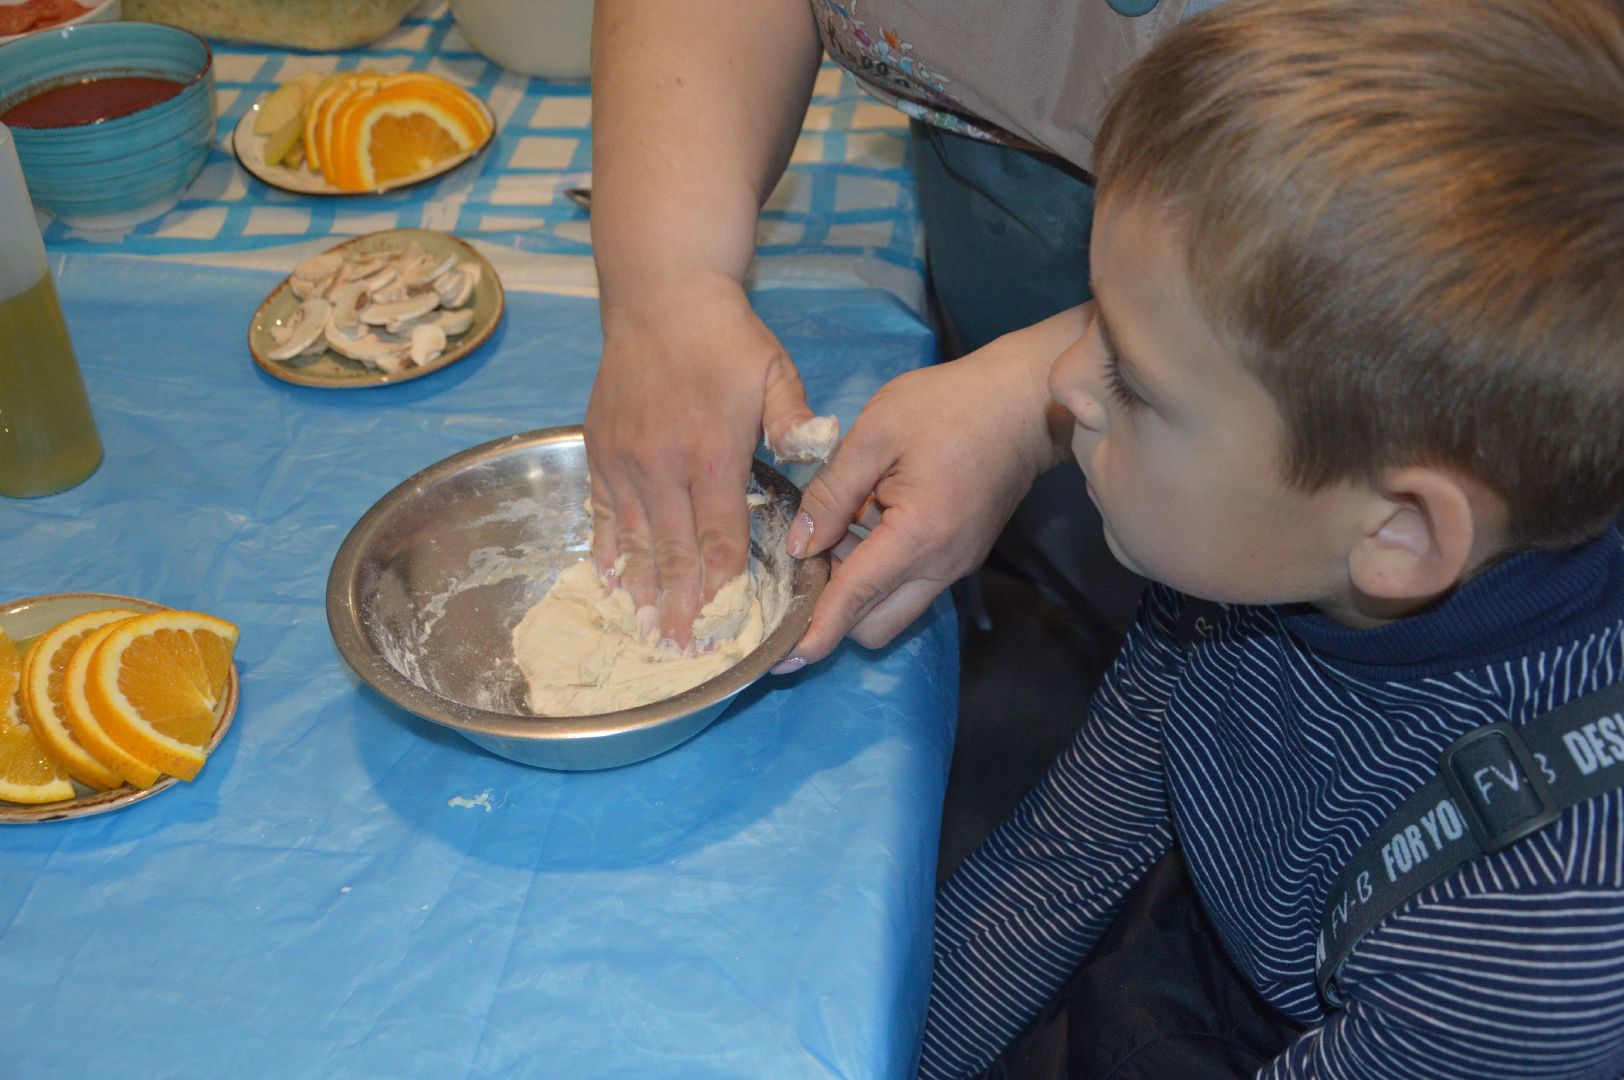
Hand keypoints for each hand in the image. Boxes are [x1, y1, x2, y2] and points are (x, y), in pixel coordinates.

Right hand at [584, 276, 818, 644]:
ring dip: (640, 590)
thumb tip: (816, 447)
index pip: (720, 536)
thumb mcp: (774, 369)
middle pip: (673, 551)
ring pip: (632, 539)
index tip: (725, 626)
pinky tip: (610, 583)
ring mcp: (625, 460)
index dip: (723, 584)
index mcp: (712, 454)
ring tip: (644, 631)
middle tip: (682, 649)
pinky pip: (600, 512)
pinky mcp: (598, 451)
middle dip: (680, 605)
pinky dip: (604, 550)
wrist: (660, 294)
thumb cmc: (726, 338)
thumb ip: (794, 416)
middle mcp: (663, 466)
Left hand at [775, 306, 1088, 668]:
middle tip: (810, 554)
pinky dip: (880, 572)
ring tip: (842, 523)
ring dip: (857, 588)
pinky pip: (910, 586)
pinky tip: (868, 520)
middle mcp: (941, 566)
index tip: (780, 659)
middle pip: (873, 626)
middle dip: (833, 609)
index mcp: (918, 535)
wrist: (1024, 403)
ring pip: (892, 610)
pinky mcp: (959, 557)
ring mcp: (954, 565)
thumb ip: (832, 492)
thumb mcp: (876, 433)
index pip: (855, 600)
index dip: (814, 632)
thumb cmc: (949, 406)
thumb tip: (799, 546)